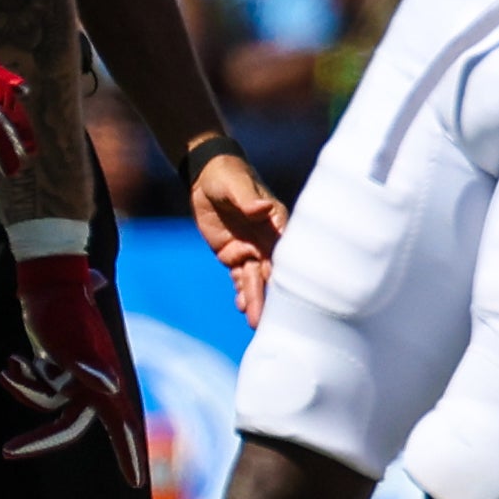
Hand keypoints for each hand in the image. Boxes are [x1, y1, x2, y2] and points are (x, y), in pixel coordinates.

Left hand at [0, 239, 147, 488]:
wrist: (47, 279)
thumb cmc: (63, 307)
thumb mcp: (73, 337)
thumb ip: (90, 364)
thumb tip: (110, 388)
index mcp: (104, 381)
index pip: (121, 424)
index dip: (129, 454)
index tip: (136, 483)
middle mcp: (93, 382)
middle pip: (67, 426)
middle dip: (37, 438)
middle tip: (7, 451)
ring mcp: (74, 377)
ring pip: (46, 405)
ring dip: (23, 390)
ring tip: (8, 367)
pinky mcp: (56, 368)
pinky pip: (36, 389)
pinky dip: (21, 379)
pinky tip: (10, 362)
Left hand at [187, 148, 285, 324]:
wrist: (207, 176)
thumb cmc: (228, 174)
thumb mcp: (236, 184)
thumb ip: (248, 199)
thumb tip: (262, 207)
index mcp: (276, 222)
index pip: (286, 250)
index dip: (288, 271)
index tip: (292, 292)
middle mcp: (267, 240)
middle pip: (272, 272)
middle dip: (271, 295)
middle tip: (270, 318)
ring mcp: (251, 249)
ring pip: (256, 279)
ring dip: (257, 300)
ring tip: (256, 323)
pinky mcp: (233, 255)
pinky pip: (239, 278)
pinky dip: (242, 293)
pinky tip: (243, 308)